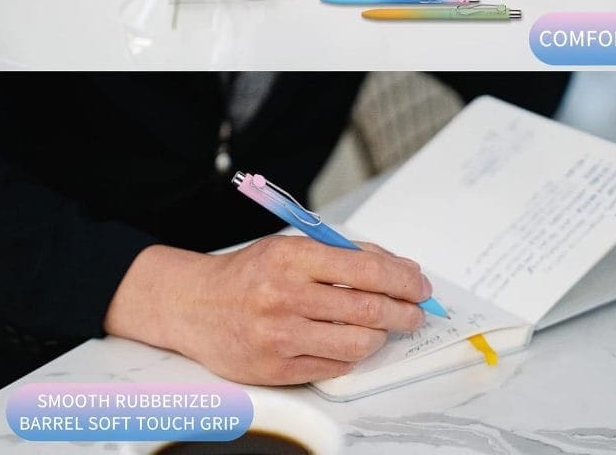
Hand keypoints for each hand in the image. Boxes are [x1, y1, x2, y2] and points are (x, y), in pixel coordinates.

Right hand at [104, 238, 429, 384]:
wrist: (195, 304)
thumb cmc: (250, 273)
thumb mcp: (294, 247)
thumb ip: (346, 255)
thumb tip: (401, 269)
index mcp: (293, 257)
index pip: (366, 269)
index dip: (403, 279)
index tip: (419, 284)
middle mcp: (285, 295)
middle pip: (368, 309)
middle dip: (404, 311)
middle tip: (416, 310)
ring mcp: (280, 336)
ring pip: (357, 343)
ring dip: (383, 335)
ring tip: (387, 326)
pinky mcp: (276, 369)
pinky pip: (335, 367)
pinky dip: (355, 354)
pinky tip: (357, 342)